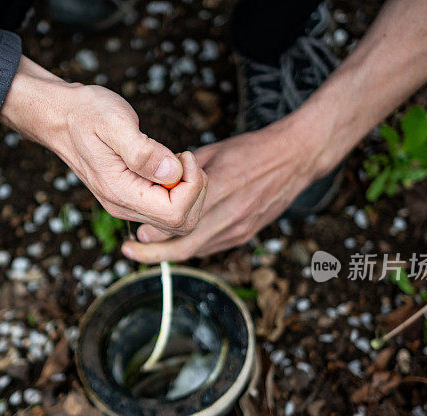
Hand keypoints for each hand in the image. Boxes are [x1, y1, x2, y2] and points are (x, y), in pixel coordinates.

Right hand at [0, 57, 206, 234]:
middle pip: (182, 223)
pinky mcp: (133, 198)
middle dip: (196, 190)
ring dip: (189, 189)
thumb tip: (172, 172)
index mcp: (121, 194)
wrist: (61, 117)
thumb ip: (144, 152)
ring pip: (178, 219)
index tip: (183, 155)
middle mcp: (125, 208)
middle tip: (184, 157)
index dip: (192, 185)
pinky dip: (181, 188)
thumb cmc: (86, 114)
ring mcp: (128, 206)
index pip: (176, 213)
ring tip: (176, 158)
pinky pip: (169, 208)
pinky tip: (168, 163)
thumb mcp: (115, 123)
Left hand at [121, 116, 329, 262]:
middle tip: (131, 250)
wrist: (296, 158)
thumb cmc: (251, 150)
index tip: (132, 230)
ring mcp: (239, 228)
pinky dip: (191, 246)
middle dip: (153, 254)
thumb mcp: (213, 152)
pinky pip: (211, 247)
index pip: (178, 220)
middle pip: (183, 247)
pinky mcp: (246, 235)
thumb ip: (184, 171)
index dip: (152, 231)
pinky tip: (176, 241)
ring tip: (147, 248)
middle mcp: (229, 215)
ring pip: (196, 251)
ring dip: (170, 252)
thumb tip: (154, 183)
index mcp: (219, 189)